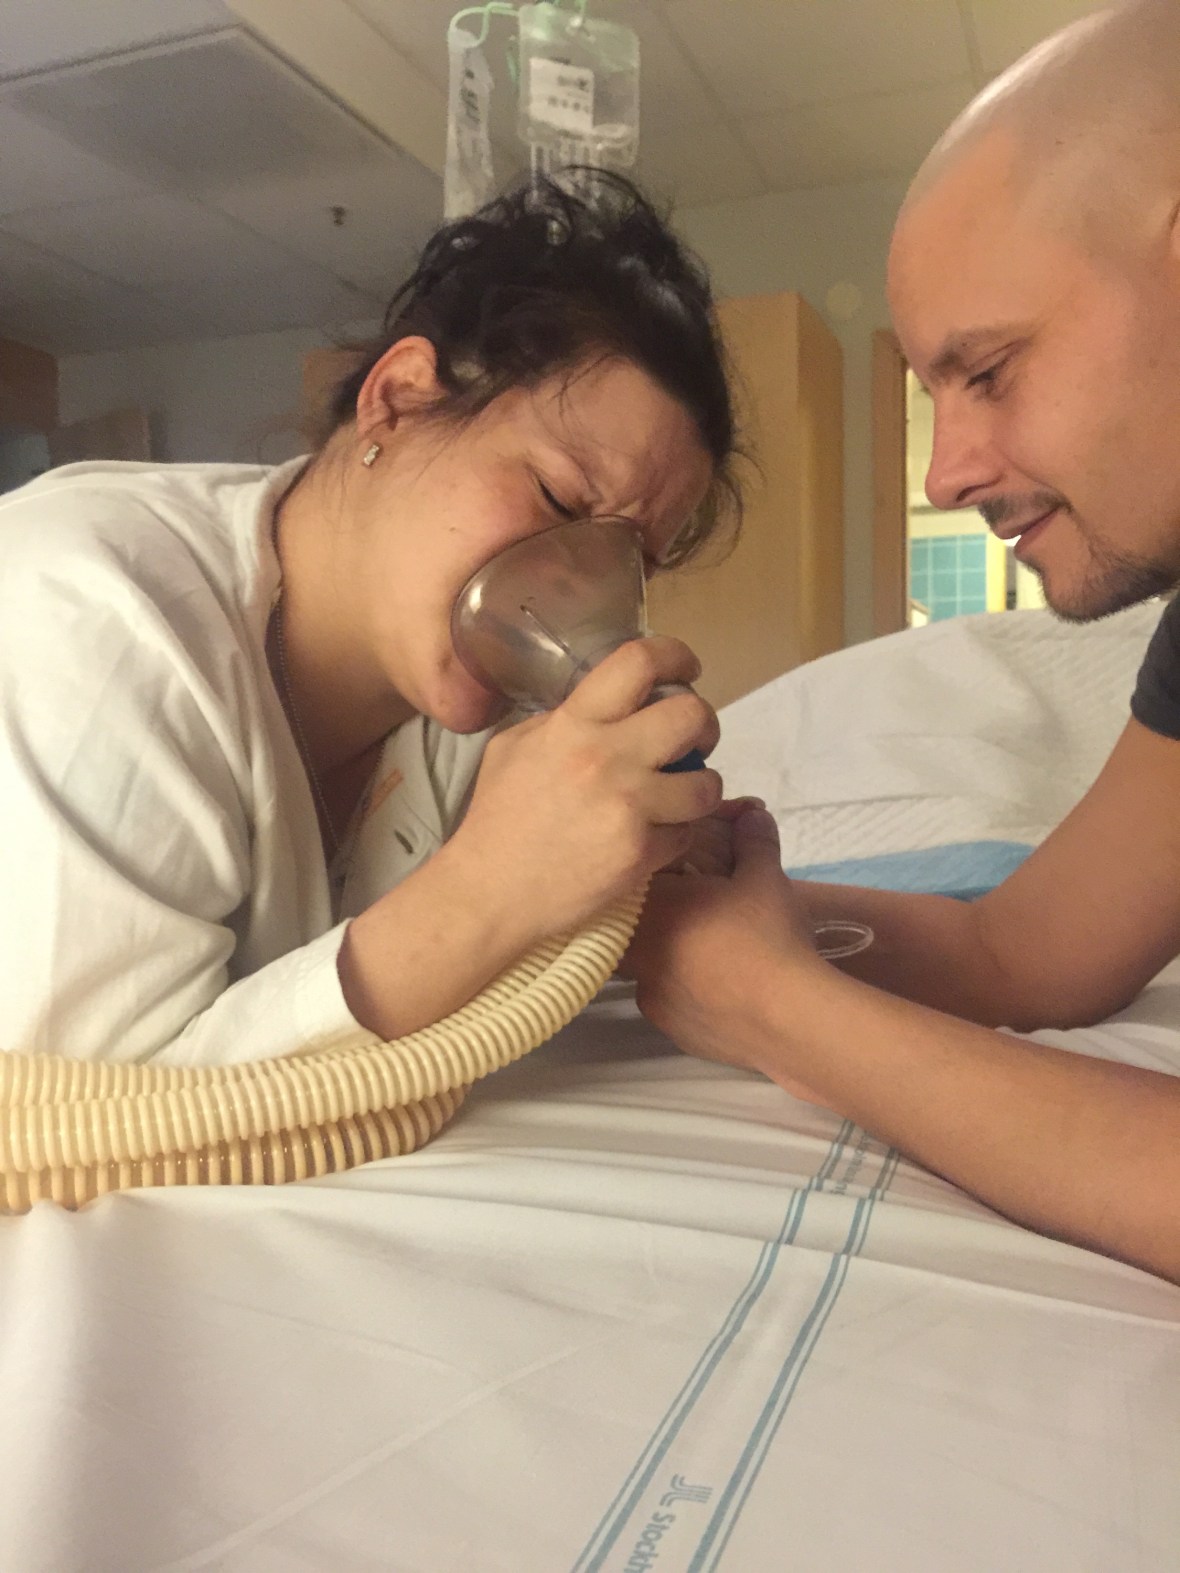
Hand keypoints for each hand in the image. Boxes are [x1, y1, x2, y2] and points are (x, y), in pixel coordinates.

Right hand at [447, 636, 721, 949]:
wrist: (489, 890)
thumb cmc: (497, 818)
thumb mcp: (513, 748)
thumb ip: (560, 721)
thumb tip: (601, 708)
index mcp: (574, 724)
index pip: (638, 662)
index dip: (675, 656)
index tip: (686, 669)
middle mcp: (607, 758)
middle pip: (692, 715)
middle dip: (705, 723)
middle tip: (696, 738)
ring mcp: (629, 808)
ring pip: (706, 783)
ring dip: (700, 786)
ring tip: (683, 793)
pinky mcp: (641, 853)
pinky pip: (686, 833)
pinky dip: (676, 834)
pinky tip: (654, 836)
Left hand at [622, 807, 827, 1100]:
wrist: (789, 1017)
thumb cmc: (768, 937)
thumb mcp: (765, 877)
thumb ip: (752, 839)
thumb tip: (751, 813)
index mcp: (651, 910)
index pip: (631, 882)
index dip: (652, 875)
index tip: (674, 874)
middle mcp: (637, 956)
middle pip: (632, 927)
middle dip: (658, 917)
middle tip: (694, 911)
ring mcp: (652, 999)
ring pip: (648, 968)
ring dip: (671, 956)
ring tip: (713, 949)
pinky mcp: (673, 1030)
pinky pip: (670, 1002)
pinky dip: (688, 990)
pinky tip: (722, 984)